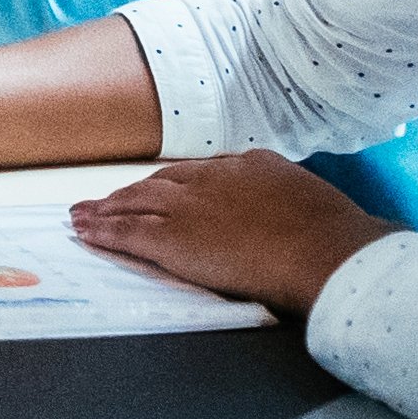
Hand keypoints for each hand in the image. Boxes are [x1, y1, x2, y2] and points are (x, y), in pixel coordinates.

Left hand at [68, 153, 391, 317]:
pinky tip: (86, 233)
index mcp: (250, 166)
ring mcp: (190, 208)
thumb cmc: (335, 237)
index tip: (162, 191)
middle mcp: (212, 180)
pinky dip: (103, 232)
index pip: (201, 173)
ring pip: (136, 205)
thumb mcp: (315, 204)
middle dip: (131, 194)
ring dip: (106, 211)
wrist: (325, 252)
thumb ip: (293, 205)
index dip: (176, 185)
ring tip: (82, 215)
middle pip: (160, 184)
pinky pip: (128, 235)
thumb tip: (301, 218)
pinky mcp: (173, 240)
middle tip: (107, 200)